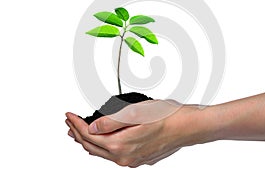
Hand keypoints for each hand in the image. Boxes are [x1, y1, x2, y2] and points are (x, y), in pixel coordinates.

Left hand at [65, 100, 216, 166]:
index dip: (76, 124)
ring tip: (79, 132)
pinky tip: (102, 140)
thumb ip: (111, 122)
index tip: (68, 114)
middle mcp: (125, 157)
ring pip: (103, 152)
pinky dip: (102, 146)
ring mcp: (133, 159)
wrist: (187, 126)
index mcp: (121, 146)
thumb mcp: (136, 113)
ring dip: (89, 141)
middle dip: (78, 134)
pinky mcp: (140, 157)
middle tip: (69, 123)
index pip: (89, 136)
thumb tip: (91, 128)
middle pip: (93, 147)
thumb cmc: (166, 116)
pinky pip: (114, 154)